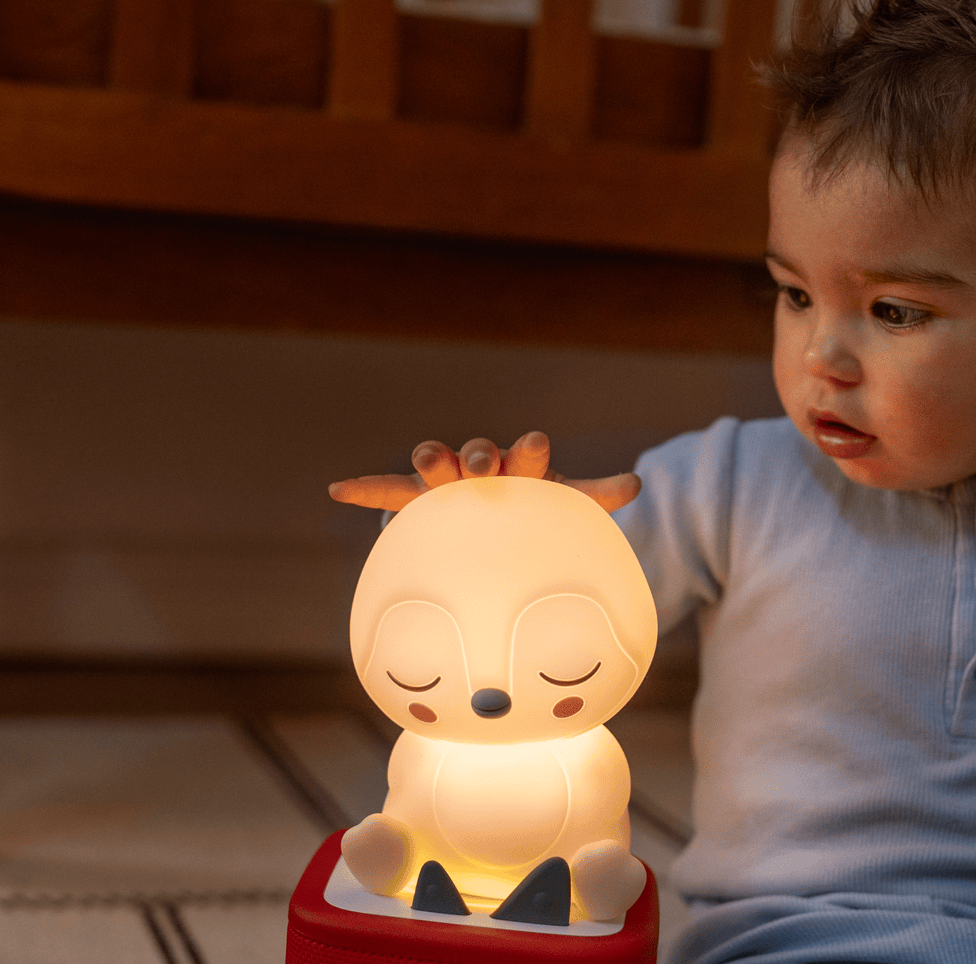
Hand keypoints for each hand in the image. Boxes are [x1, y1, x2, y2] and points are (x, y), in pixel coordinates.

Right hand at [328, 431, 640, 512]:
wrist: (502, 508)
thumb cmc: (538, 506)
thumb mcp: (569, 504)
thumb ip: (597, 494)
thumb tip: (638, 483)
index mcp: (520, 465)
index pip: (525, 454)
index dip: (528, 450)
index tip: (534, 443)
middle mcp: (481, 465)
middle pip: (475, 453)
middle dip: (477, 455)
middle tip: (480, 463)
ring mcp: (448, 481)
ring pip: (433, 466)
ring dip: (430, 461)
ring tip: (427, 461)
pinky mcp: (418, 500)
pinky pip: (389, 493)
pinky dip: (365, 490)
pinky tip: (337, 490)